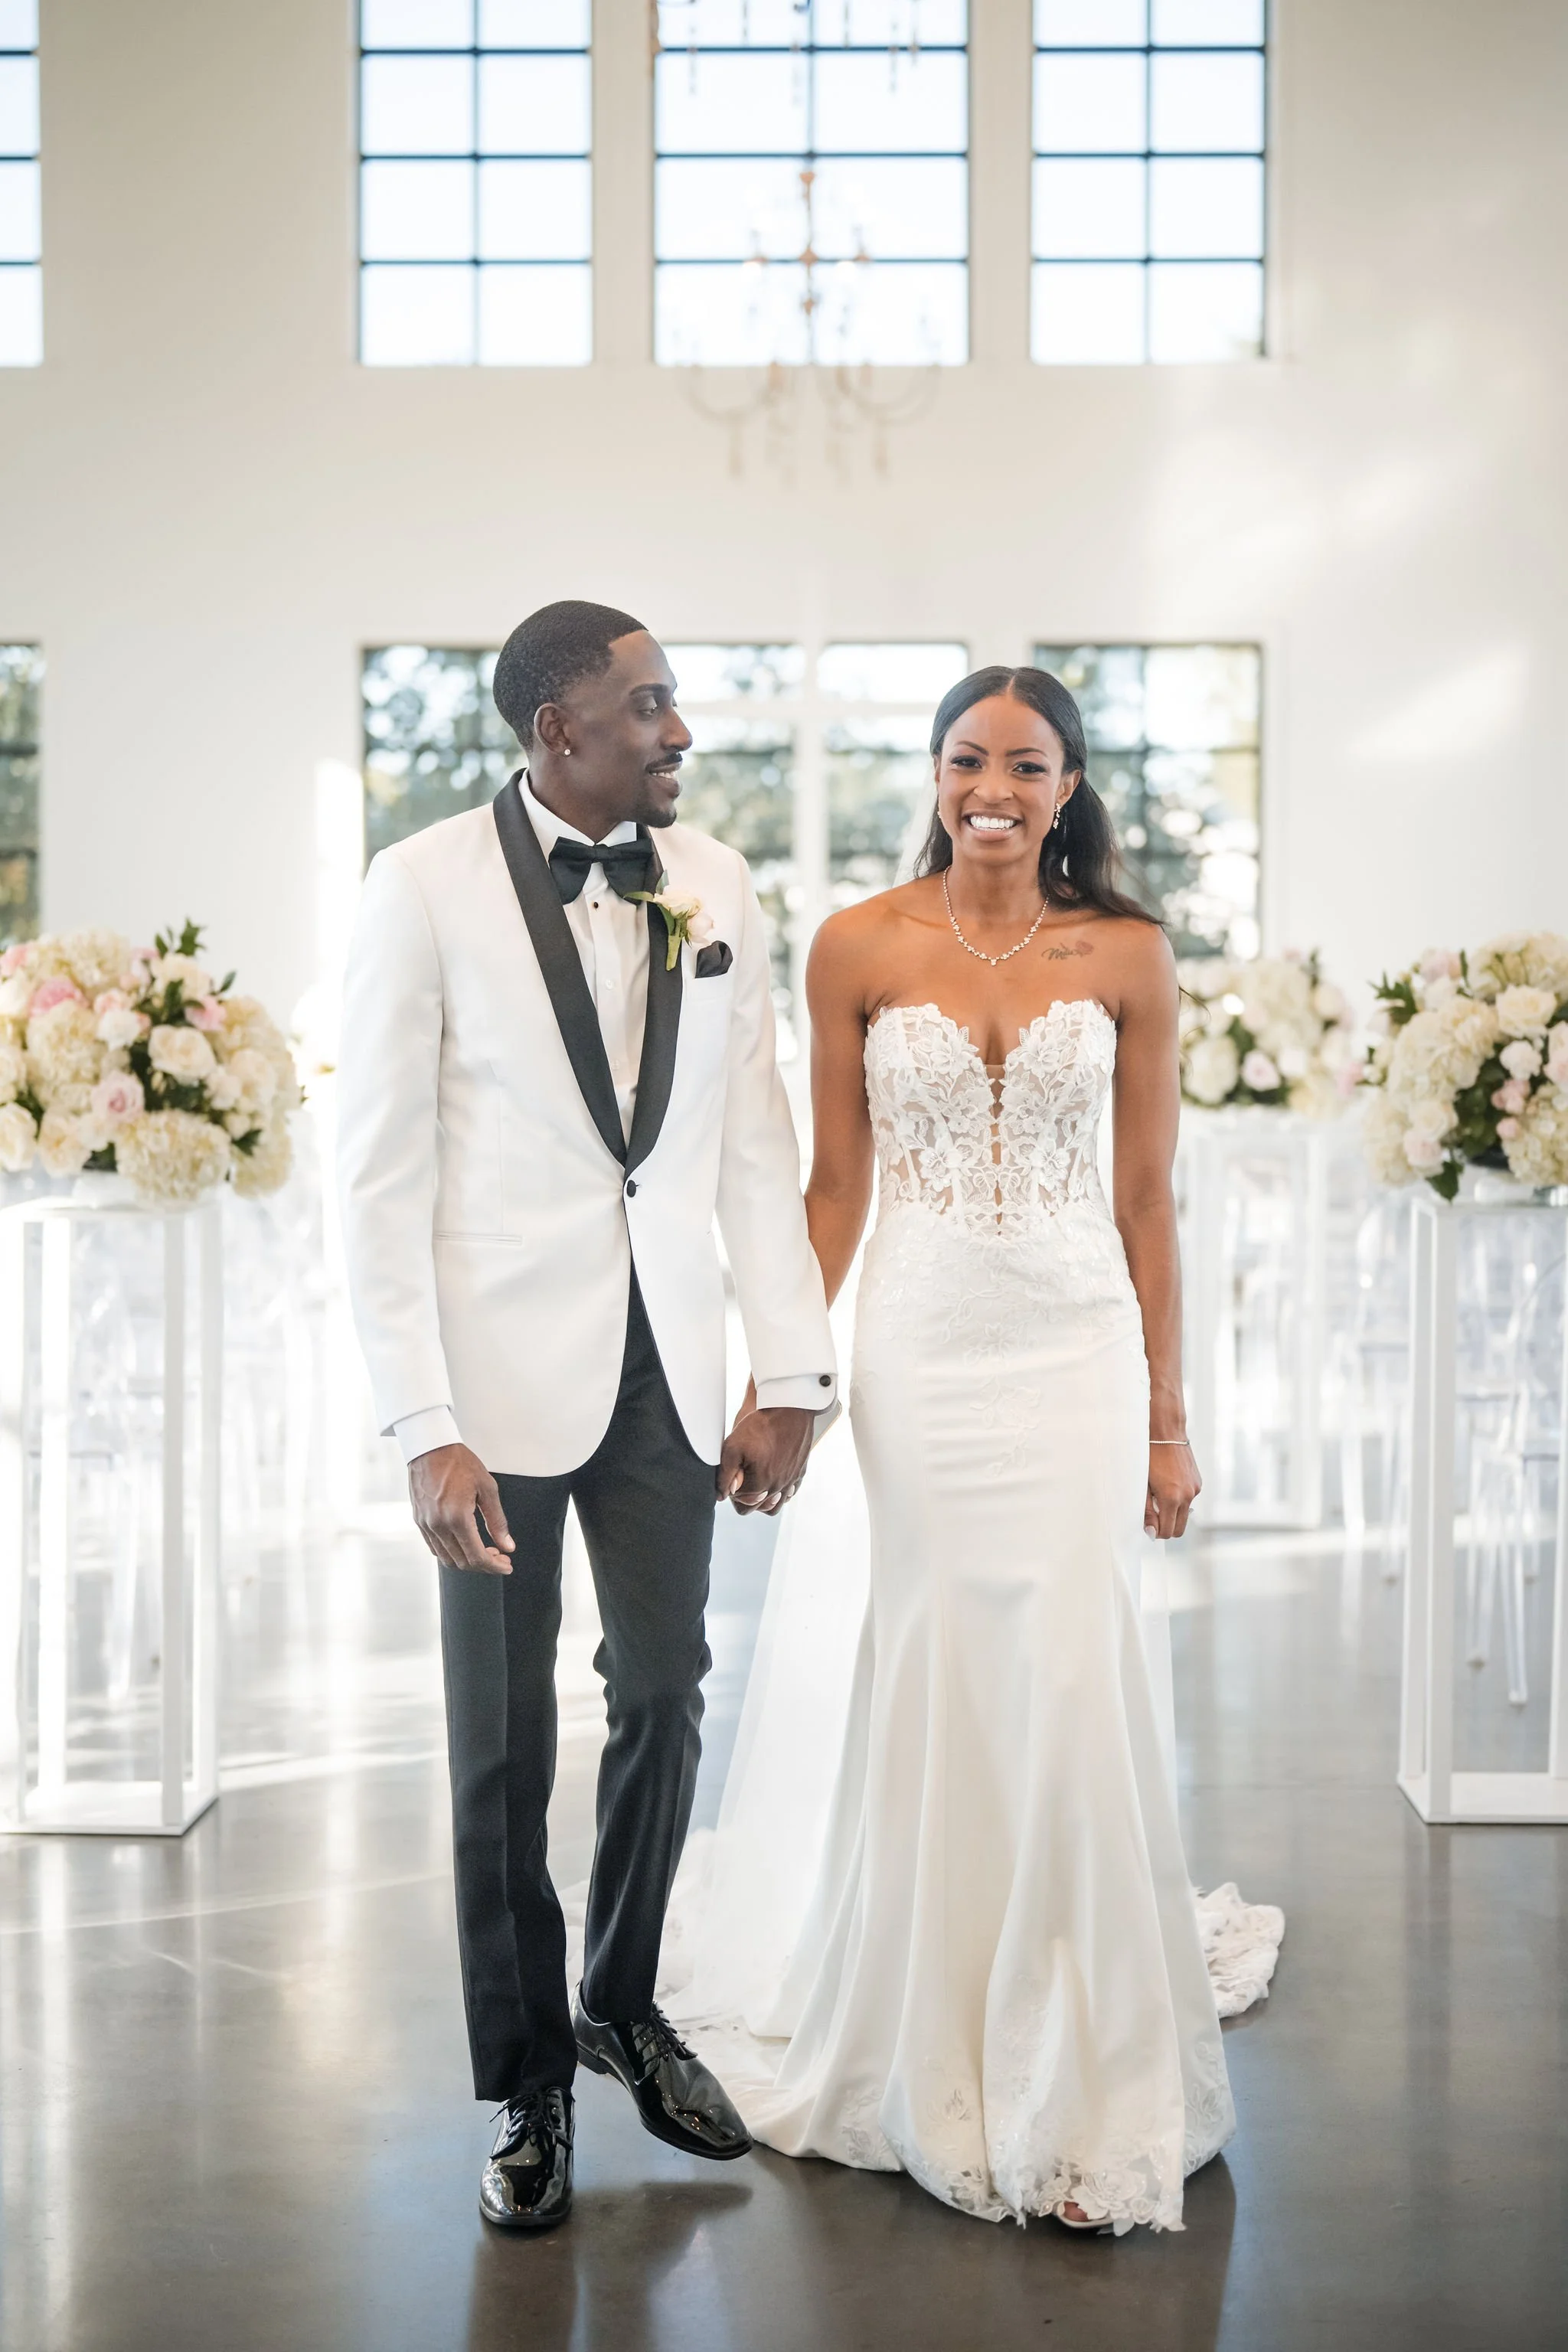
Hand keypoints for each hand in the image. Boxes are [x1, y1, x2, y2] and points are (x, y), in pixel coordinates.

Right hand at [409, 1443, 514, 1573]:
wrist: (430, 1447)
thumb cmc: (458, 1462)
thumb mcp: (487, 1488)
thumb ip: (497, 1520)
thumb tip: (507, 1545)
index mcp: (457, 1518)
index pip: (477, 1556)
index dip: (494, 1566)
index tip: (506, 1565)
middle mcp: (438, 1525)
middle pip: (462, 1562)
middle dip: (484, 1565)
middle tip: (500, 1556)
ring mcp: (426, 1525)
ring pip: (447, 1559)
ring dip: (467, 1561)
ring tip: (485, 1550)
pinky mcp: (419, 1521)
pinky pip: (435, 1548)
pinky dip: (451, 1552)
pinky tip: (465, 1543)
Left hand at [717, 1405, 812, 1515]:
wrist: (789, 1408)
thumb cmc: (761, 1425)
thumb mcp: (732, 1447)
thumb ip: (725, 1475)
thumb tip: (723, 1494)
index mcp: (761, 1484)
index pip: (740, 1501)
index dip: (732, 1489)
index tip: (733, 1472)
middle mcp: (778, 1487)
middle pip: (756, 1506)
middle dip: (745, 1495)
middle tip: (742, 1475)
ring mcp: (791, 1481)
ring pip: (774, 1506)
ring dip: (762, 1499)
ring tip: (756, 1482)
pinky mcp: (800, 1472)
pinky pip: (789, 1494)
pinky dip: (779, 1492)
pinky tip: (771, 1479)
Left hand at [1145, 1441, 1200, 1540]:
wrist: (1166, 1433)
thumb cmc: (1149, 1457)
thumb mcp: (1143, 1485)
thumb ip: (1147, 1510)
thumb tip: (1151, 1532)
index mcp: (1171, 1498)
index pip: (1167, 1531)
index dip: (1156, 1532)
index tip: (1148, 1525)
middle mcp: (1187, 1496)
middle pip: (1179, 1528)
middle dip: (1166, 1527)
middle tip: (1153, 1515)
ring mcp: (1195, 1489)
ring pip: (1185, 1514)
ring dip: (1173, 1512)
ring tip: (1159, 1494)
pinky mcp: (1198, 1483)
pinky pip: (1189, 1499)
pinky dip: (1179, 1499)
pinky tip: (1169, 1483)